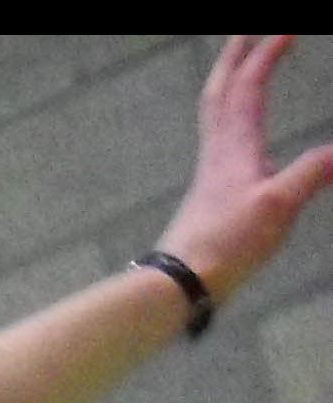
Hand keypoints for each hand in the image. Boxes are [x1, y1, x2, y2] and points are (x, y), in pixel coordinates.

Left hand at [158, 36, 332, 303]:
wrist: (178, 283)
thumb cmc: (224, 245)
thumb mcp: (278, 208)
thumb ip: (313, 173)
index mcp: (234, 147)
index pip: (248, 86)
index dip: (266, 53)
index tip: (287, 30)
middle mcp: (218, 152)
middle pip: (220, 92)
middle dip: (235, 57)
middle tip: (248, 32)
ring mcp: (211, 173)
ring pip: (216, 114)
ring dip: (230, 83)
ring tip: (244, 68)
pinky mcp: (210, 194)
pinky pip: (221, 139)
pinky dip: (232, 118)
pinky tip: (244, 133)